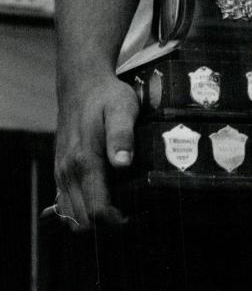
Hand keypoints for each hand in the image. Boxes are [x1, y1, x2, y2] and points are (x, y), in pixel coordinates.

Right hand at [53, 75, 138, 230]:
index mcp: (85, 160)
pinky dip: (80, 209)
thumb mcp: (123, 107)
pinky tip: (101, 198)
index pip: (95, 209)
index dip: (114, 220)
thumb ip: (122, 135)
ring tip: (117, 208)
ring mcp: (62, 172)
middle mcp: (69, 171)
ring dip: (92, 218)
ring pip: (71, 216)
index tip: (132, 216)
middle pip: (82, 220)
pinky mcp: (61, 170)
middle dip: (104, 224)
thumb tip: (123, 164)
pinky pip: (65, 203)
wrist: (81, 85)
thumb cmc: (106, 96)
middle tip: (128, 213)